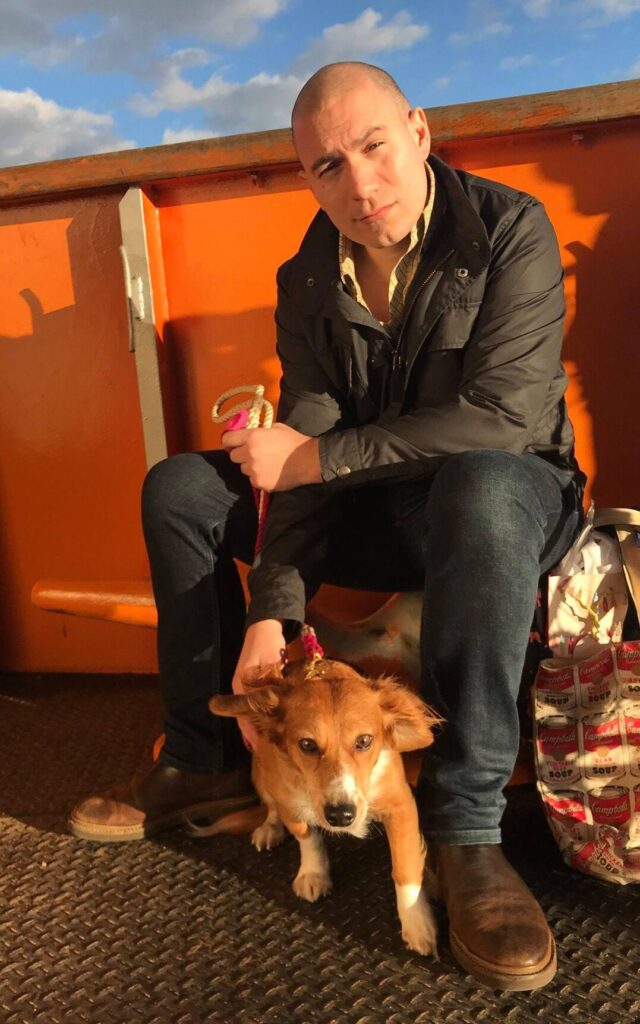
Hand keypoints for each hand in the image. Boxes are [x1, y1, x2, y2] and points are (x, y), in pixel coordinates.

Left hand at [222, 423, 320, 490]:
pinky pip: (253, 480)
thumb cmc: (293, 441)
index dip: (228, 442)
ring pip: (243, 469)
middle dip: (241, 455)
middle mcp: (249, 453)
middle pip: (233, 456)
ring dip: (250, 466)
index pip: (228, 439)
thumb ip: (259, 430)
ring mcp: (254, 470)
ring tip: (265, 464)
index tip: (231, 445)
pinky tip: (271, 473)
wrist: (308, 460)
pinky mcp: (260, 483)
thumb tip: (248, 434)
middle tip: (252, 455)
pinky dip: (259, 477)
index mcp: (252, 437)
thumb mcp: (275, 428)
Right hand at [231, 620, 286, 750]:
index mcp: (240, 686)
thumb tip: (271, 707)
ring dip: (255, 726)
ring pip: (247, 712)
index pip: (244, 718)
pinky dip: (257, 716)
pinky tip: (267, 724)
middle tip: (268, 750)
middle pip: (243, 718)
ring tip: (268, 742)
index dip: (253, 735)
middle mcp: (239, 688)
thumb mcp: (271, 663)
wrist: (265, 625)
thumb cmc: (269, 643)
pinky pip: (251, 705)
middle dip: (254, 734)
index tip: (262, 749)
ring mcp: (242, 685)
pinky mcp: (248, 682)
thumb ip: (270, 684)